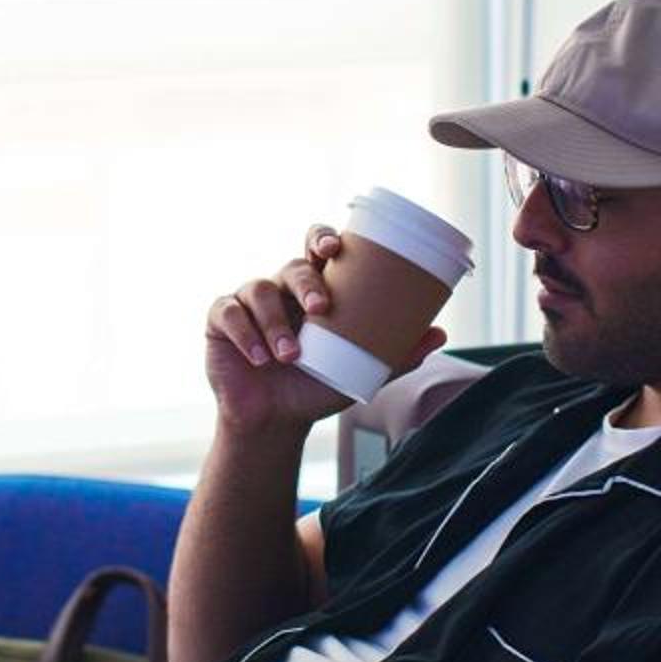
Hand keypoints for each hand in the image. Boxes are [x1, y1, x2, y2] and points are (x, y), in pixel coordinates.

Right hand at [203, 224, 444, 437]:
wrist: (276, 422)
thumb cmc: (316, 387)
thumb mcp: (359, 372)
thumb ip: (396, 354)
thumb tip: (440, 333)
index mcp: (314, 289)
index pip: (316, 248)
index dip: (323, 239)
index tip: (334, 248)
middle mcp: (281, 288)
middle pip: (291, 266)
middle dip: (306, 282)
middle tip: (321, 308)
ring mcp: (248, 302)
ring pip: (259, 291)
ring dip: (276, 324)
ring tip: (290, 356)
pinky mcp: (220, 322)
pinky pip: (229, 314)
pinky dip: (245, 335)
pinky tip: (258, 357)